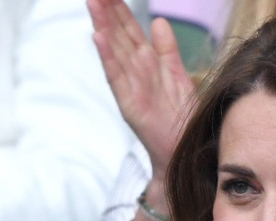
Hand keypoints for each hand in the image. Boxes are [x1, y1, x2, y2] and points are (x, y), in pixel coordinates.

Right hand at [87, 0, 195, 181]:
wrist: (183, 150)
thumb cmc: (182, 117)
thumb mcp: (178, 77)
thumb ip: (168, 50)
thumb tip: (159, 21)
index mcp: (147, 64)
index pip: (129, 30)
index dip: (120, 8)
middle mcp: (136, 73)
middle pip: (118, 35)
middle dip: (107, 10)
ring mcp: (131, 88)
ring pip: (114, 51)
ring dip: (102, 26)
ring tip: (92, 2)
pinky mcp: (130, 105)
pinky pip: (117, 78)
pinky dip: (108, 59)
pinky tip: (99, 39)